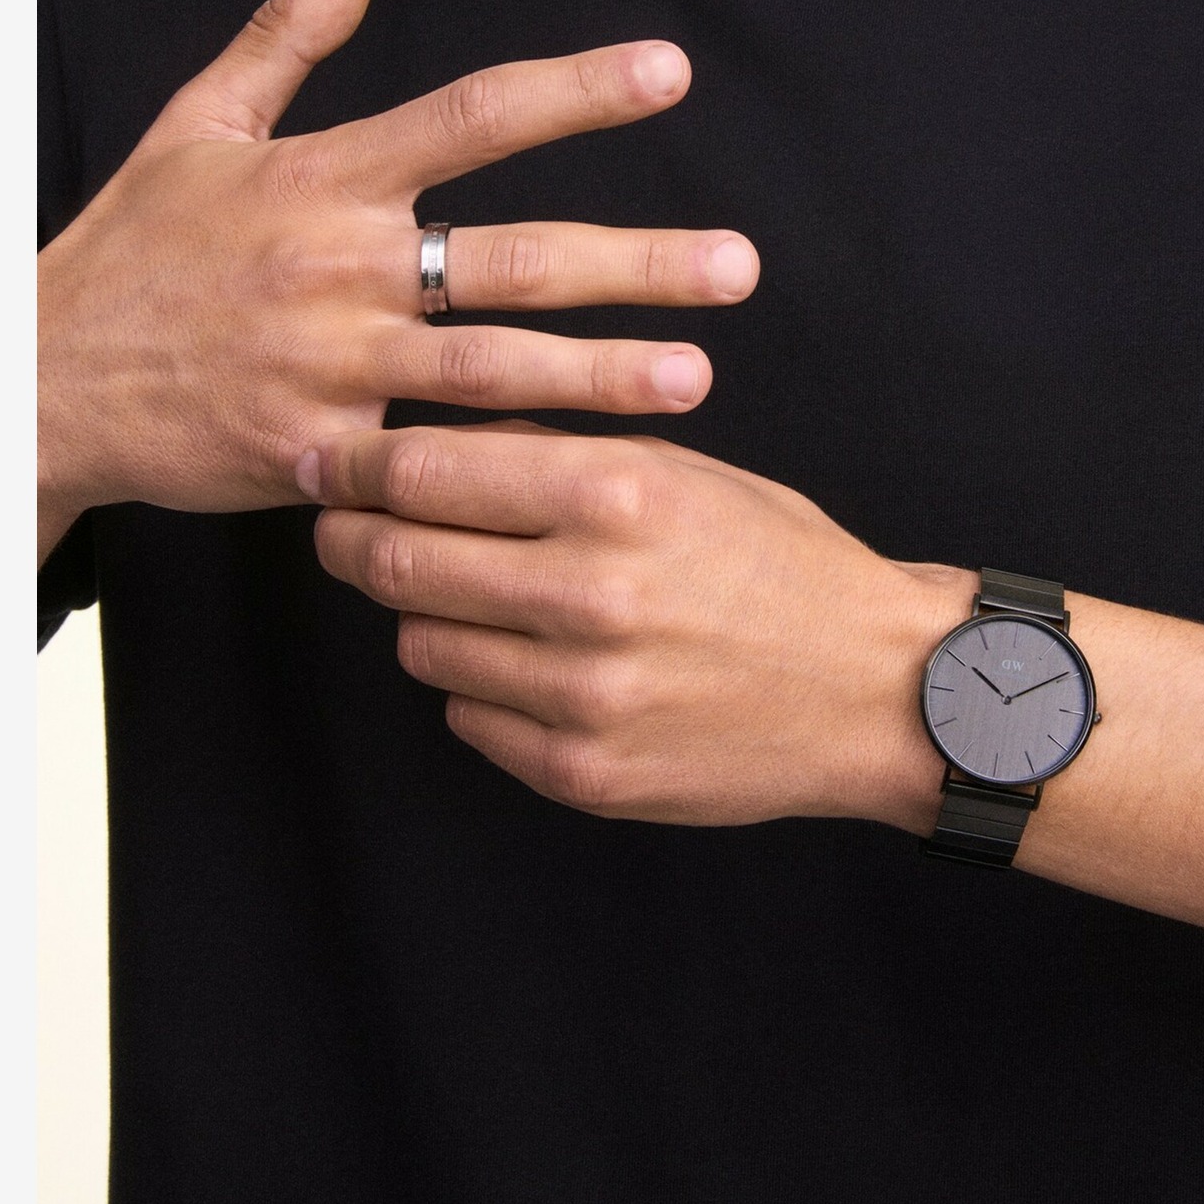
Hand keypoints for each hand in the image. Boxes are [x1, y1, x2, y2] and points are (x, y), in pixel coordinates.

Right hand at [38, 0, 758, 555]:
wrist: (43, 378)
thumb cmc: (132, 249)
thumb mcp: (196, 123)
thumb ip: (287, 32)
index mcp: (323, 176)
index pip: (473, 114)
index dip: (578, 90)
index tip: (670, 71)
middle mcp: (337, 264)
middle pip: (513, 256)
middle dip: (635, 262)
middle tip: (737, 267)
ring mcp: (328, 363)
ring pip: (491, 369)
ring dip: (600, 376)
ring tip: (695, 378)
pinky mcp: (313, 452)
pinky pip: (427, 463)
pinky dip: (503, 470)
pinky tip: (585, 477)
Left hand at [305, 422, 972, 829]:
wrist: (878, 691)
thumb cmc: (780, 563)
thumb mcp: (683, 468)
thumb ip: (557, 448)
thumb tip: (428, 430)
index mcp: (617, 493)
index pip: (423, 469)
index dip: (352, 463)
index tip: (325, 461)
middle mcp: (590, 592)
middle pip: (393, 558)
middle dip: (348, 536)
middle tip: (340, 526)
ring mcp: (582, 694)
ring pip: (420, 641)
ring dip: (422, 611)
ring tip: (466, 592)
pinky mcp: (582, 773)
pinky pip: (467, 717)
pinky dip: (477, 684)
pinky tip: (528, 660)